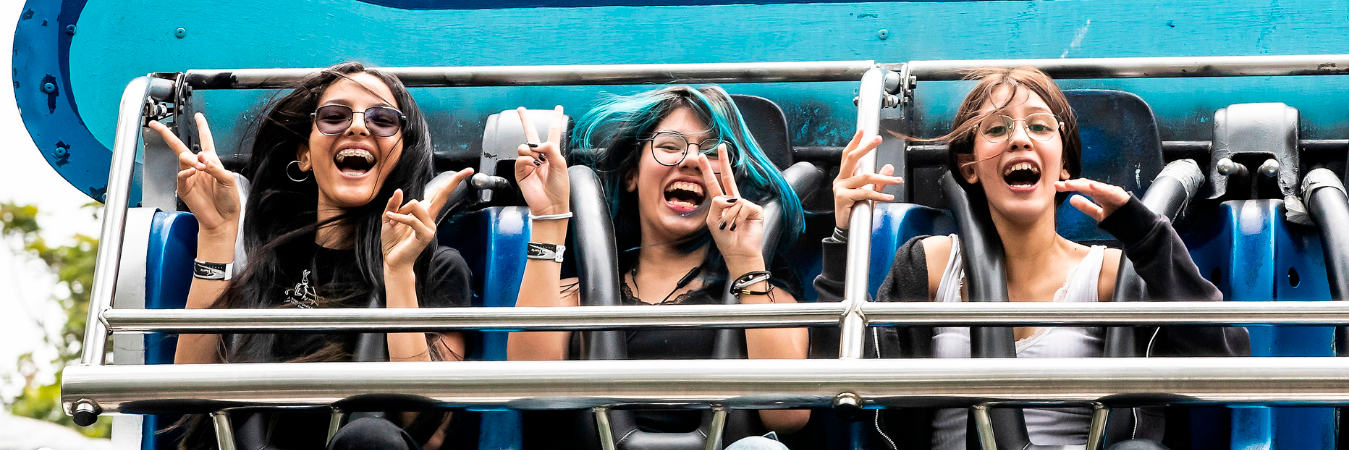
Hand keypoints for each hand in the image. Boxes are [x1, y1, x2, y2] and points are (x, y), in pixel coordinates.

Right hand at [148, 113, 239, 235]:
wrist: (222, 219)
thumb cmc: (228, 200)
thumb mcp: (228, 180)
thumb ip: (216, 167)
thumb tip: (201, 157)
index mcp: (211, 162)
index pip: (206, 140)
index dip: (202, 127)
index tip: (198, 116)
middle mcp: (199, 167)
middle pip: (181, 146)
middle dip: (168, 135)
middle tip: (157, 125)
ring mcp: (190, 176)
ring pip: (182, 159)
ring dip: (190, 159)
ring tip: (199, 166)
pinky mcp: (184, 187)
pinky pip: (181, 175)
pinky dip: (186, 172)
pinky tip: (193, 172)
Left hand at [381, 169, 472, 270]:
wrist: (393, 260)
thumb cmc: (392, 241)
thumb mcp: (388, 217)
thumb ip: (394, 204)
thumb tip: (400, 190)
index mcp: (424, 212)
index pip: (439, 193)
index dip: (452, 181)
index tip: (467, 171)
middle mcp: (430, 217)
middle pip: (443, 194)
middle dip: (455, 181)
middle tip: (468, 170)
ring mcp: (430, 226)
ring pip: (416, 205)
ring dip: (400, 211)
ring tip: (392, 220)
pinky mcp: (426, 235)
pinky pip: (412, 219)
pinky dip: (398, 218)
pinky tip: (390, 220)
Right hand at [513, 106, 569, 215]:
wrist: (551, 204)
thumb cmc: (559, 187)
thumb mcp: (561, 165)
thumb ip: (551, 149)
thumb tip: (536, 144)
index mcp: (552, 153)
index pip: (553, 132)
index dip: (555, 119)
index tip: (558, 107)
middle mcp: (540, 156)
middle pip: (531, 134)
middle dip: (525, 120)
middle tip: (520, 109)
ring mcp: (529, 163)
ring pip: (524, 146)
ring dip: (531, 152)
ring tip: (538, 162)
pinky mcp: (520, 171)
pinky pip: (520, 158)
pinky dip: (527, 161)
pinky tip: (533, 167)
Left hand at [697, 144, 764, 264]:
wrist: (739, 252)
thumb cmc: (725, 239)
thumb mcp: (713, 221)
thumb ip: (716, 205)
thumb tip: (728, 197)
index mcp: (721, 204)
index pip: (713, 183)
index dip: (707, 170)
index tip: (702, 157)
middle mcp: (733, 201)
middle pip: (727, 177)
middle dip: (723, 161)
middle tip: (721, 146)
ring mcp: (745, 204)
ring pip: (732, 201)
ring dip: (729, 216)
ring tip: (731, 227)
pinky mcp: (755, 209)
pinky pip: (742, 207)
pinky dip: (738, 217)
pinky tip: (740, 225)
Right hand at [833, 130, 901, 229]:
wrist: (847, 228)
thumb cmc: (856, 209)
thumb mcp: (870, 193)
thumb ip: (879, 181)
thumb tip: (890, 167)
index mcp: (844, 176)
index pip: (848, 155)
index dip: (855, 142)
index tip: (863, 131)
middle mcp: (840, 179)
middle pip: (852, 158)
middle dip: (865, 147)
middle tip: (878, 139)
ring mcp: (840, 188)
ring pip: (865, 178)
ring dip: (884, 179)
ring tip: (898, 181)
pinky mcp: (843, 197)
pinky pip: (865, 193)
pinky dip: (880, 196)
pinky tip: (890, 197)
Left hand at [1055, 178, 1130, 221]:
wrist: (1138, 230)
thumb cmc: (1120, 220)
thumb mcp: (1099, 214)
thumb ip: (1086, 207)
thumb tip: (1071, 199)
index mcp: (1100, 194)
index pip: (1082, 188)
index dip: (1070, 187)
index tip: (1056, 187)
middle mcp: (1106, 191)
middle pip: (1087, 186)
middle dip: (1072, 185)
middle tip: (1058, 185)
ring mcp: (1114, 193)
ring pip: (1096, 187)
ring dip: (1083, 185)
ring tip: (1070, 184)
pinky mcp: (1122, 198)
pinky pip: (1110, 192)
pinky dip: (1101, 188)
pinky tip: (1091, 185)